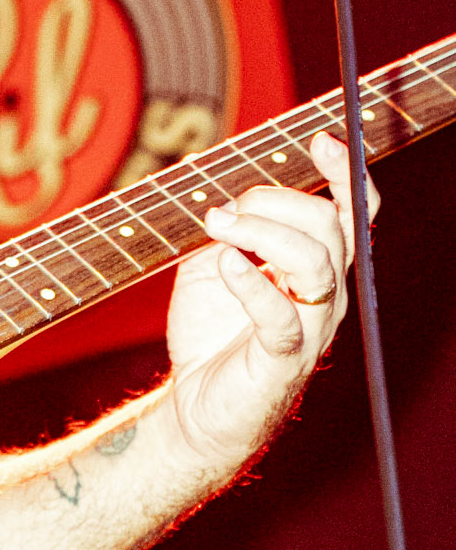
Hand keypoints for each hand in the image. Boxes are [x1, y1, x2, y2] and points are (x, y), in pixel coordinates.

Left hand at [164, 129, 378, 476]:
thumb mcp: (213, 263)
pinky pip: (282, 316)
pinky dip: (253, 283)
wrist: (196, 409)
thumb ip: (223, 227)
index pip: (352, 213)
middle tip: (223, 209)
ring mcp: (310, 327)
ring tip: (219, 225)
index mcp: (317, 268)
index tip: (320, 139)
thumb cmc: (211, 334)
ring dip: (264, 232)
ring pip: (317, 263)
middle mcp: (326, 295)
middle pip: (330, 226)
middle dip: (275, 202)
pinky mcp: (283, 359)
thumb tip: (205, 178)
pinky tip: (226, 262)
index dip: (346, 173)